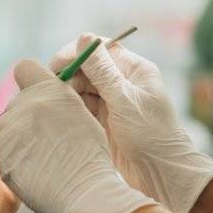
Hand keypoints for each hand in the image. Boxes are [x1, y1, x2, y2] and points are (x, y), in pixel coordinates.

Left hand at [0, 60, 154, 212]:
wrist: (83, 193)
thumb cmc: (90, 158)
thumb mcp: (82, 116)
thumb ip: (58, 101)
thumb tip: (44, 100)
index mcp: (51, 89)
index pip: (25, 67)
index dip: (30, 82)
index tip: (37, 98)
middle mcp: (26, 102)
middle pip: (15, 104)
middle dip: (25, 118)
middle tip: (45, 142)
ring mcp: (9, 126)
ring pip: (6, 127)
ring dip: (16, 140)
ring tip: (40, 161)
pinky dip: (9, 159)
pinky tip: (29, 170)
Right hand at [48, 35, 212, 212]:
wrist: (162, 176)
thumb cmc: (151, 135)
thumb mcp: (125, 100)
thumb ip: (102, 71)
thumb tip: (84, 37)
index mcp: (134, 70)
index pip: (100, 49)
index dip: (76, 53)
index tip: (56, 64)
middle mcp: (123, 82)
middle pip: (88, 68)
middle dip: (68, 75)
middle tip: (51, 90)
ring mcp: (113, 103)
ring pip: (82, 89)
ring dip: (67, 93)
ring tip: (54, 104)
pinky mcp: (104, 122)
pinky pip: (82, 108)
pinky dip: (71, 109)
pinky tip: (60, 115)